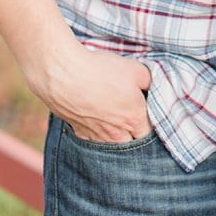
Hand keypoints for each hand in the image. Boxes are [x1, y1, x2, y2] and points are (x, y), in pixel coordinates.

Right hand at [30, 41, 151, 143]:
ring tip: (114, 124)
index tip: (148, 116)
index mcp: (134, 119)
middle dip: (134, 137)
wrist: (63, 73)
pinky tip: (94, 123)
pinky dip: (95, 134)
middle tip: (132, 122)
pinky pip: (91, 140)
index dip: (150, 125)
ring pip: (111, 146)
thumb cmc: (101, 70)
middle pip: (132, 145)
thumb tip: (152, 87)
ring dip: (115, 138)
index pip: (150, 133)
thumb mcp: (135, 69)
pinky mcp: (78, 130)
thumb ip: (149, 81)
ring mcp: (96, 134)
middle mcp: (117, 133)